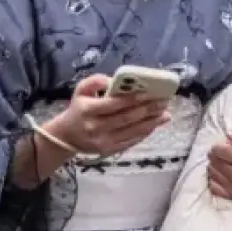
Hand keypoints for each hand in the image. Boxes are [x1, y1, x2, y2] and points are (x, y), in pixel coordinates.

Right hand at [45, 74, 169, 157]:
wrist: (66, 137)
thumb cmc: (78, 109)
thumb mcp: (80, 90)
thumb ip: (94, 81)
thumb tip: (111, 79)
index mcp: (88, 110)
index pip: (114, 104)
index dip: (133, 99)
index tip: (149, 93)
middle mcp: (96, 127)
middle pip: (126, 118)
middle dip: (148, 110)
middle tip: (164, 102)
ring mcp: (103, 141)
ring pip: (132, 131)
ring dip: (151, 122)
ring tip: (165, 114)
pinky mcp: (109, 151)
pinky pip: (131, 141)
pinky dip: (144, 133)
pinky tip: (154, 125)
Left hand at [208, 131, 231, 199]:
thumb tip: (229, 137)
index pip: (219, 150)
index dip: (219, 146)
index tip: (225, 146)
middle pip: (213, 161)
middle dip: (216, 155)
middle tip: (225, 155)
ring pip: (211, 171)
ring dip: (215, 166)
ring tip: (226, 164)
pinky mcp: (231, 195)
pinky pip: (212, 186)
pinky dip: (215, 178)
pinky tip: (223, 174)